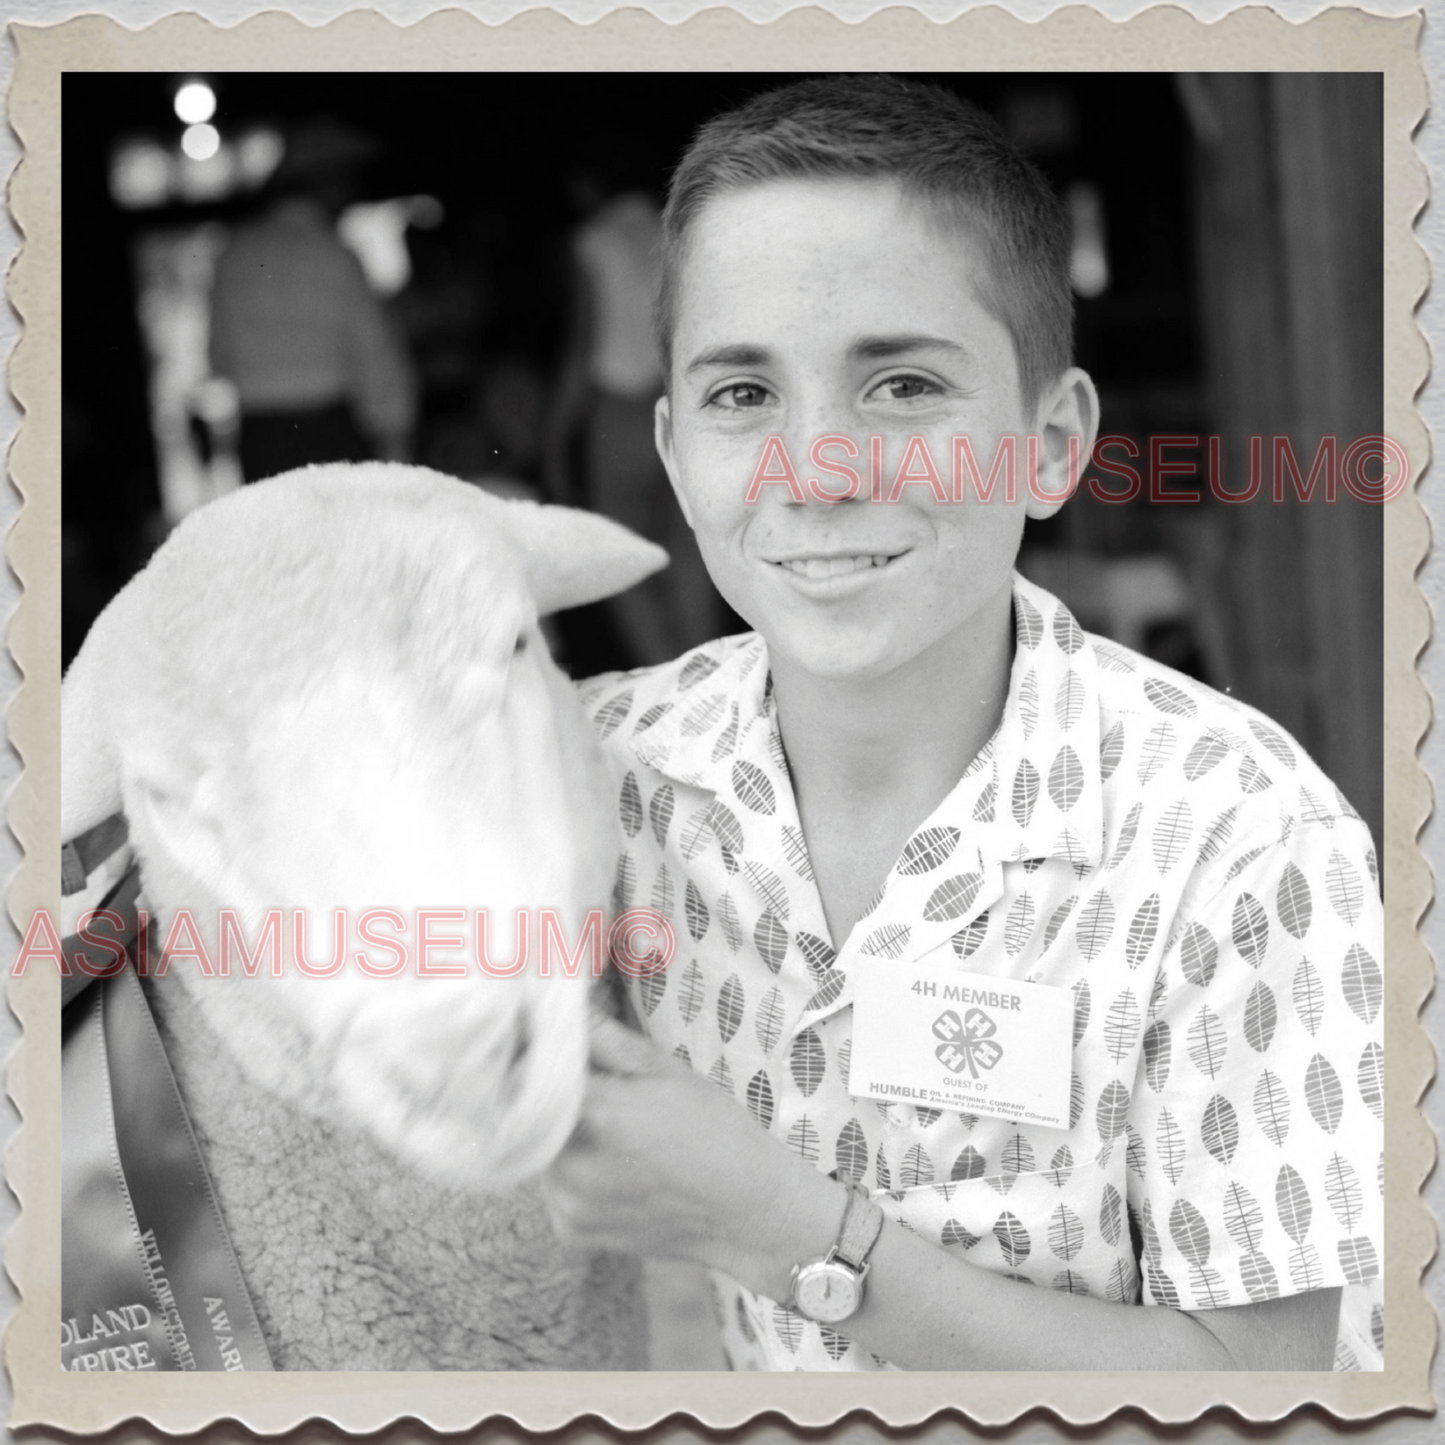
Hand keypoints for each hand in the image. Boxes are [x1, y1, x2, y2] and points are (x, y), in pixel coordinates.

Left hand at [541, 1018, 838, 1287]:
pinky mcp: (571, 1230)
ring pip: (543, 1151)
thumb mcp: (664, 1071)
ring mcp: (568, 1202)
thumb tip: (566, 1010)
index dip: (541, 1055)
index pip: (538, 1071)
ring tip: (614, 1134)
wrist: (747, 1211)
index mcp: (595, 1113)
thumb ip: (606, 1039)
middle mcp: (571, 1164)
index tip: (548, 1045)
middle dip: (557, 1098)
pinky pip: (555, 1188)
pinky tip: (615, 1169)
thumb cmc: (714, 1130)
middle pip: (537, 1113)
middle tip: (597, 1091)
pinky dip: (573, 1174)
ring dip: (565, 1137)